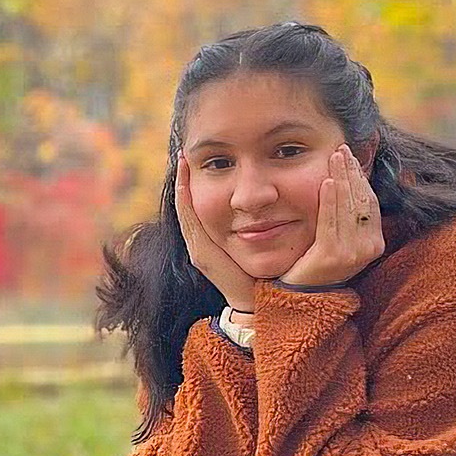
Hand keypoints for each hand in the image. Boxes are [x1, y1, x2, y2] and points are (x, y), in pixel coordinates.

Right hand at [176, 151, 257, 311]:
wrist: (259, 302)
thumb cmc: (265, 272)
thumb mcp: (264, 239)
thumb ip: (263, 222)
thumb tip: (274, 196)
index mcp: (213, 240)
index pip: (198, 206)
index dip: (193, 184)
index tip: (195, 159)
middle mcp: (201, 243)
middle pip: (186, 205)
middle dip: (183, 179)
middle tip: (183, 153)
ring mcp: (199, 249)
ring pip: (185, 211)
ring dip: (181, 185)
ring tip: (182, 160)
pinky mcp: (202, 254)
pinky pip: (189, 221)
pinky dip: (185, 199)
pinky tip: (186, 180)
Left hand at [278, 144, 383, 287]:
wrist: (301, 295)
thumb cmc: (318, 262)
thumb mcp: (339, 237)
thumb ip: (347, 214)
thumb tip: (351, 180)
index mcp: (374, 243)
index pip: (369, 202)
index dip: (361, 177)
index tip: (350, 156)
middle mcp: (368, 249)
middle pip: (361, 200)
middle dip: (352, 172)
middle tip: (341, 149)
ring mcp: (351, 254)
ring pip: (348, 208)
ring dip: (342, 178)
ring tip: (334, 157)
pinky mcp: (332, 256)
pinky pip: (332, 222)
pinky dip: (330, 200)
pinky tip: (327, 181)